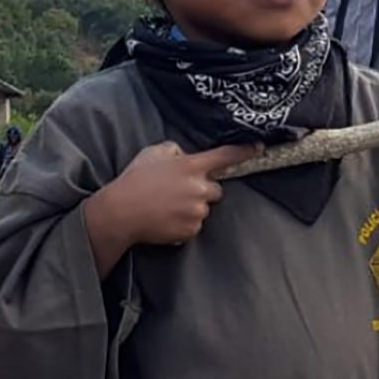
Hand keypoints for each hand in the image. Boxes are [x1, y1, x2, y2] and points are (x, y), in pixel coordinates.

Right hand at [100, 141, 260, 246]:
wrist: (121, 213)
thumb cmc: (134, 180)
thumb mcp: (152, 153)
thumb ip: (175, 151)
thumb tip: (184, 157)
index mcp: (192, 166)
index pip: (225, 156)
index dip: (244, 151)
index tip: (258, 148)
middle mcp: (199, 188)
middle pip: (216, 189)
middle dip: (203, 190)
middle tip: (179, 192)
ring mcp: (197, 211)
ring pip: (204, 209)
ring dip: (191, 208)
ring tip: (166, 207)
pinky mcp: (191, 230)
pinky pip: (194, 226)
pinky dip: (184, 224)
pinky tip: (165, 219)